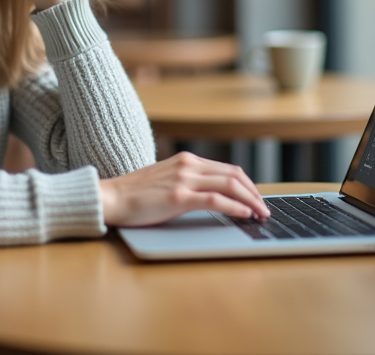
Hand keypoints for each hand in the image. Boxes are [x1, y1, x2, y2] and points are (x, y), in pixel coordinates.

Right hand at [99, 152, 270, 227]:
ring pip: (230, 184)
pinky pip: (216, 199)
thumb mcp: (165, 180)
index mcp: (186, 160)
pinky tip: (245, 214)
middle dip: (254, 192)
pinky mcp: (178, 196)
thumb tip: (209, 196)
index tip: (257, 199)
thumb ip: (185, 182)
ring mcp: (184, 179)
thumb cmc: (134, 195)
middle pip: (234, 174)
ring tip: (261, 214)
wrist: (110, 197)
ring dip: (251, 200)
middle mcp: (188, 165)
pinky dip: (236, 206)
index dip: (247, 185)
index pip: (227, 169)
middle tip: (265, 208)